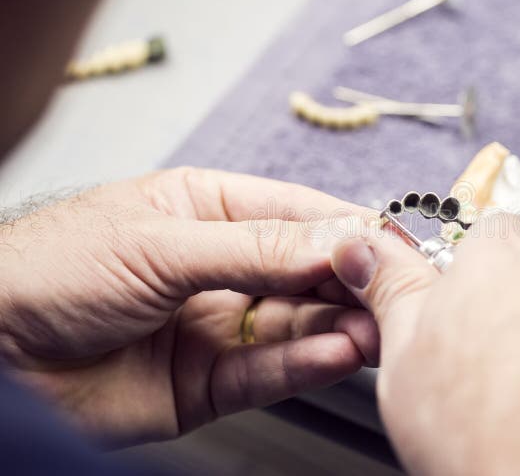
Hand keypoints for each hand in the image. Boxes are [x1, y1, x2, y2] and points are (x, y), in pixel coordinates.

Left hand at [0, 167, 377, 446]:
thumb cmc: (49, 270)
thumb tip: (337, 241)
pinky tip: (335, 354)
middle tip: (393, 293)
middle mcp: (220, 268)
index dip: (346, 228)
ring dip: (338, 327)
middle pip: (305, 273)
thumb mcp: (161, 243)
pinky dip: (303, 365)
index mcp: (206, 212)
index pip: (295, 216)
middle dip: (350, 283)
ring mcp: (215, 326)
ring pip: (295, 325)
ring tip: (374, 330)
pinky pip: (267, 373)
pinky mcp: (206, 384)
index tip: (390, 243)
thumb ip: (255, 249)